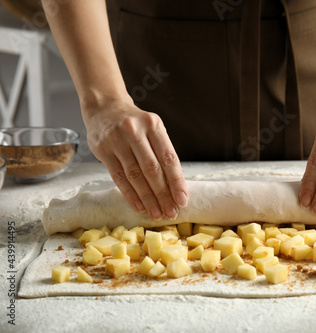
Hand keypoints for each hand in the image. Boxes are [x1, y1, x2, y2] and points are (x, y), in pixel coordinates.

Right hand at [83, 99, 187, 219]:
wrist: (105, 107)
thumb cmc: (135, 124)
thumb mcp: (152, 129)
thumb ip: (162, 152)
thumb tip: (176, 186)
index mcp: (153, 125)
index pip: (168, 158)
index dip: (176, 181)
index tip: (182, 199)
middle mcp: (135, 131)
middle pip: (152, 169)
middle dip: (163, 194)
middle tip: (171, 212)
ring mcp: (117, 140)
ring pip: (135, 176)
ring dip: (147, 198)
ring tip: (156, 213)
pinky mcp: (102, 150)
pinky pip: (118, 177)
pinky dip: (130, 194)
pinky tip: (139, 206)